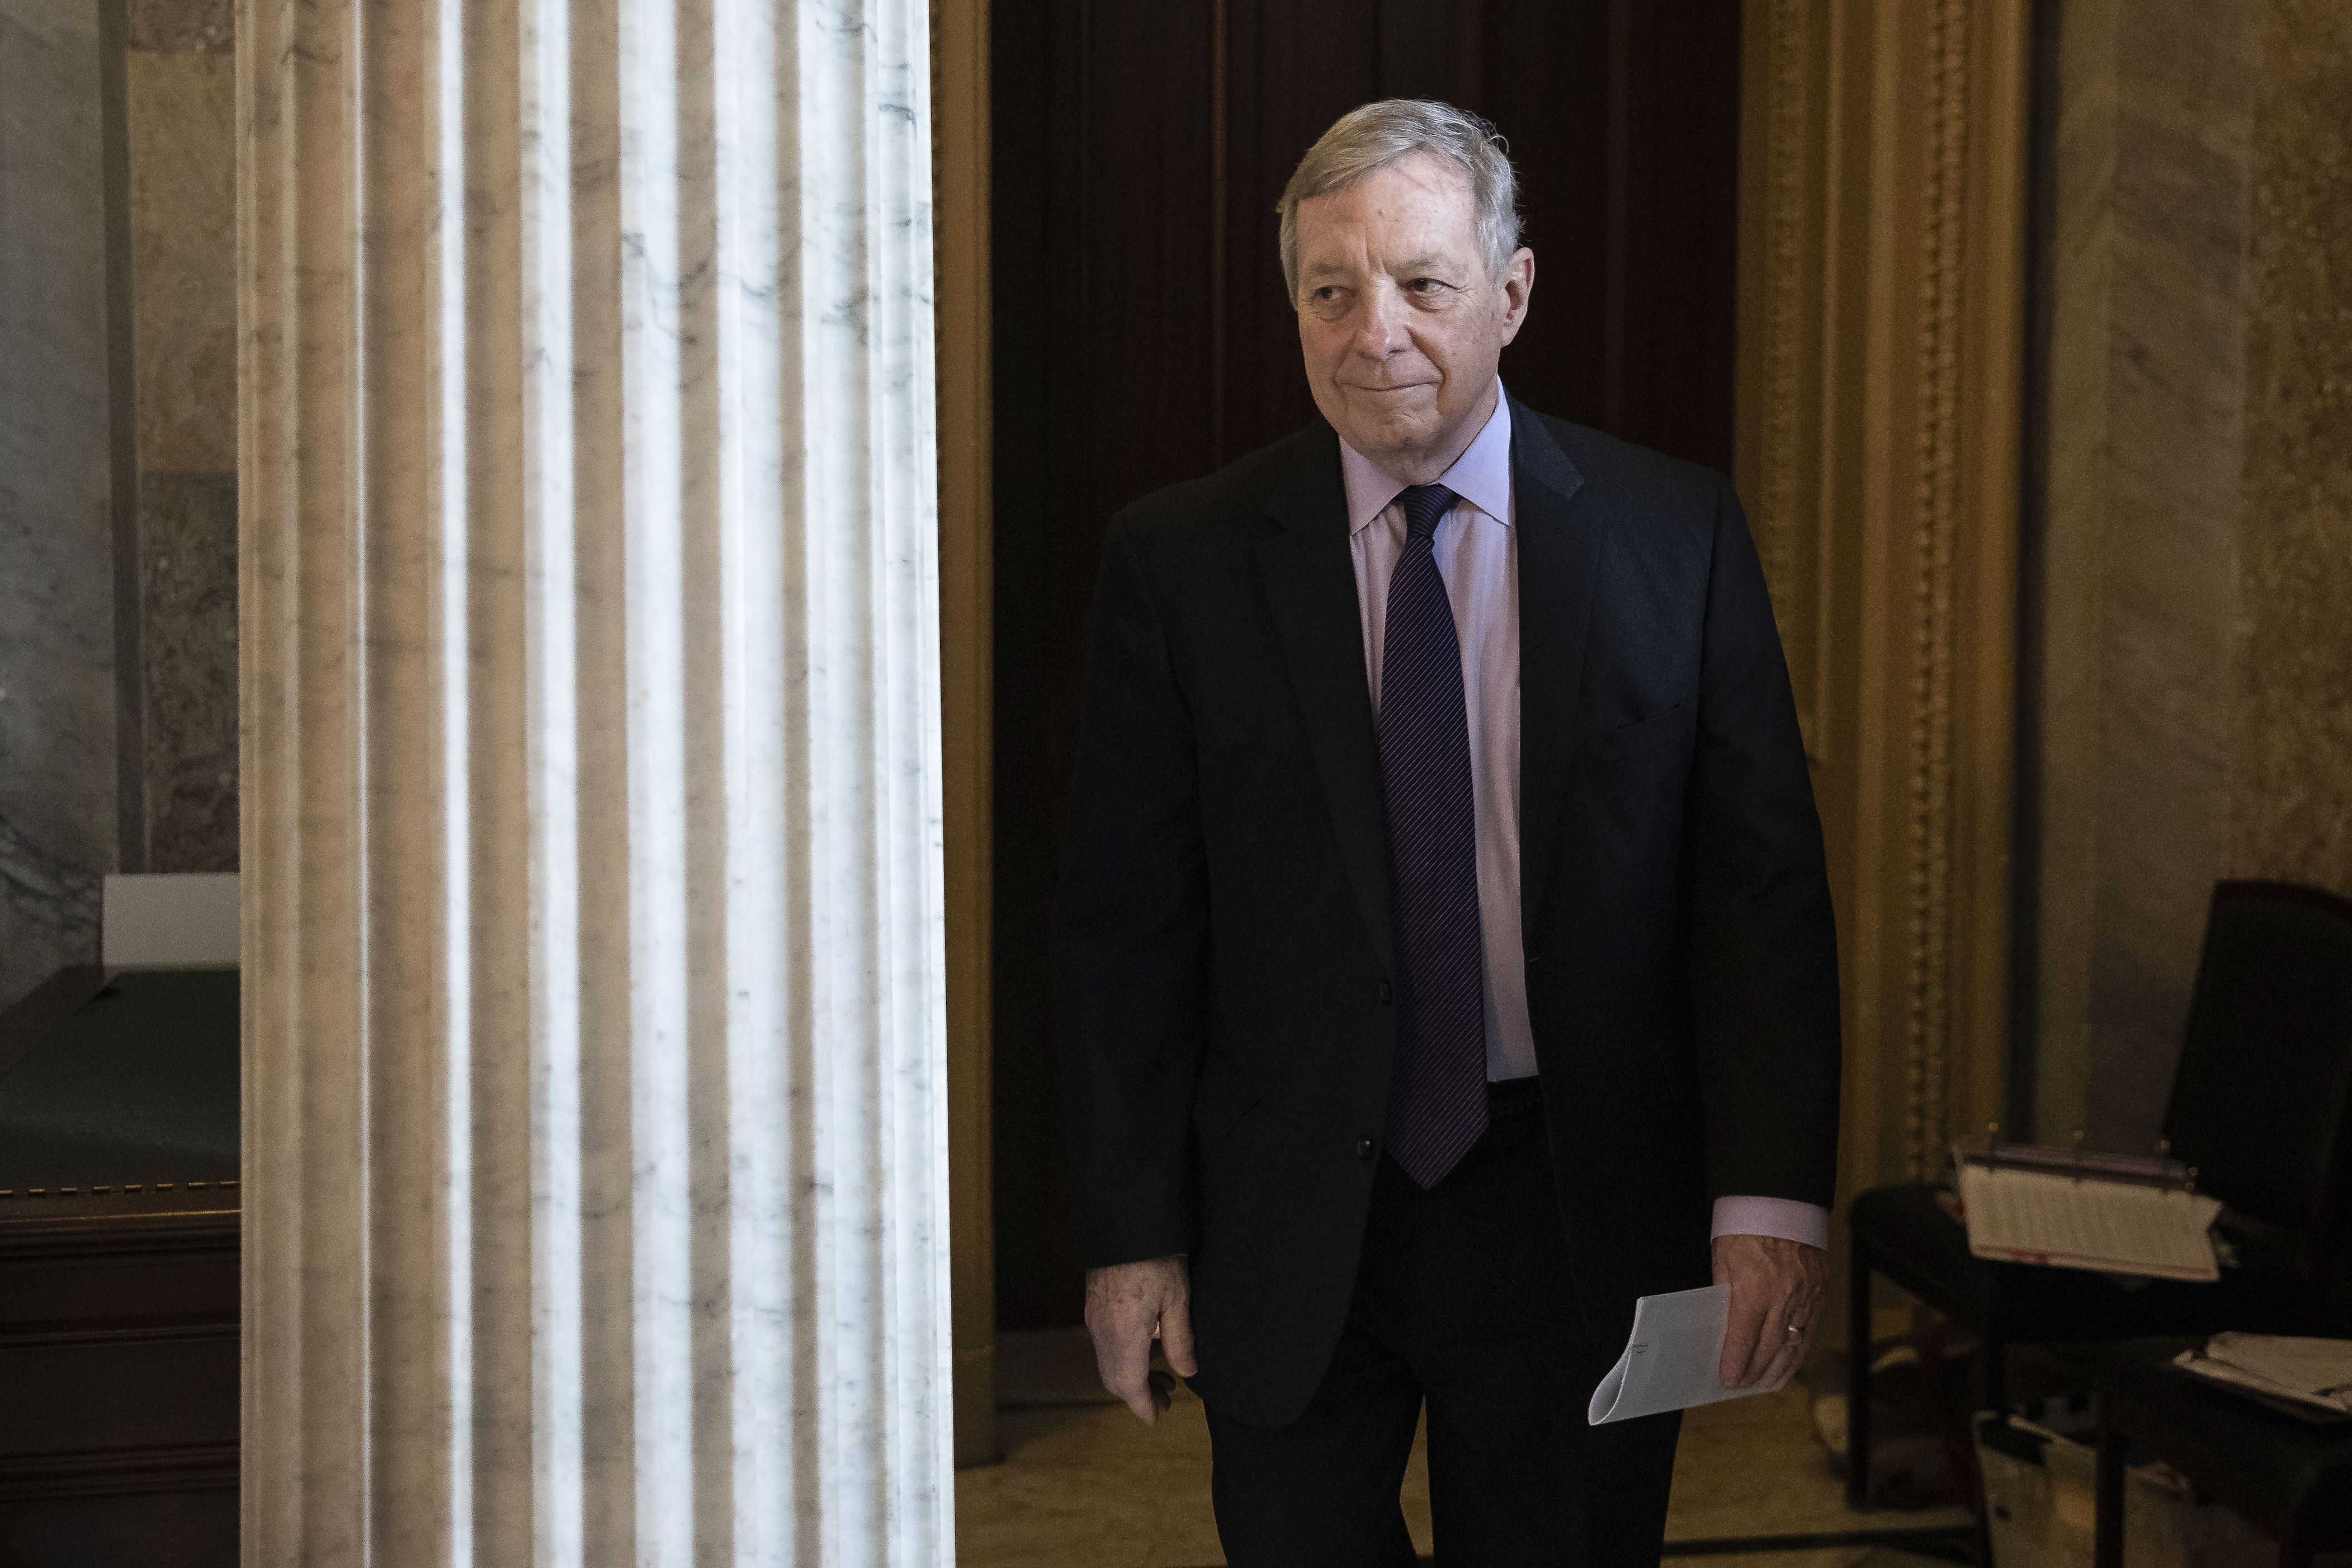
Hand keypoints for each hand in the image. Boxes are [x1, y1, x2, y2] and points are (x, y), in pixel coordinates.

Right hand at [1084, 1255, 1198, 1424]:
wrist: (1126, 1218)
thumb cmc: (1156, 1254)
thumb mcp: (1178, 1298)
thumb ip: (1181, 1340)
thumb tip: (1187, 1373)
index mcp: (1124, 1334)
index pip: (1129, 1385)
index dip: (1144, 1406)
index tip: (1157, 1418)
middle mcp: (1102, 1331)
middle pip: (1115, 1378)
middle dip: (1139, 1394)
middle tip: (1168, 1398)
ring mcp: (1094, 1318)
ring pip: (1108, 1362)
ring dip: (1132, 1375)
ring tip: (1164, 1374)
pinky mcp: (1094, 1305)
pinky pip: (1106, 1344)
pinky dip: (1124, 1356)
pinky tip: (1148, 1345)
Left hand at [1713, 1233, 1825, 1390]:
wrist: (1780, 1197)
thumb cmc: (1743, 1226)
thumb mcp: (1722, 1260)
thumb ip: (1725, 1295)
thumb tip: (1724, 1329)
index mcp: (1754, 1288)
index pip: (1744, 1339)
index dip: (1736, 1364)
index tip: (1728, 1379)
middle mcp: (1784, 1295)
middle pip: (1771, 1346)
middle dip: (1756, 1371)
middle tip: (1743, 1385)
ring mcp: (1807, 1293)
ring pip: (1795, 1342)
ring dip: (1780, 1367)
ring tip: (1767, 1383)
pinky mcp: (1820, 1288)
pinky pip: (1811, 1327)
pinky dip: (1800, 1348)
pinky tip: (1790, 1360)